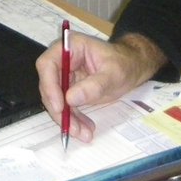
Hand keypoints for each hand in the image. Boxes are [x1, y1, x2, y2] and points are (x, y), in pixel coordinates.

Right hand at [36, 32, 164, 144]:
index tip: (59, 106)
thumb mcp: (113, 74)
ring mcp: (65, 76)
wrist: (132, 68)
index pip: (47, 64)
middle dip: (59, 110)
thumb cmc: (124, 63)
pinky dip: (74, 120)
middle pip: (48, 86)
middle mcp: (63, 61)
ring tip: (83, 133)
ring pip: (56, 100)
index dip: (49, 86)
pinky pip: (66, 107)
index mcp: (70, 47)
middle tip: (71, 127)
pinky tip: (85, 130)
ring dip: (67, 119)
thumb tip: (70, 98)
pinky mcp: (69, 90)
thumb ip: (94, 85)